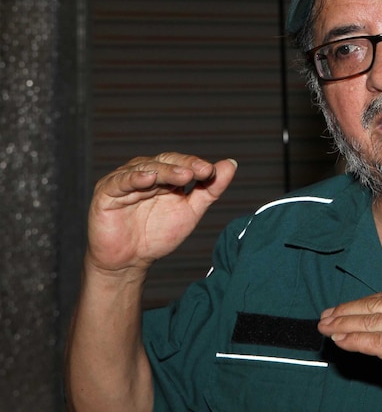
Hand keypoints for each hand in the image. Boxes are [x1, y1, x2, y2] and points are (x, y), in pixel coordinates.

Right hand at [86, 153, 236, 274]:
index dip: (196, 165)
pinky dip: (134, 178)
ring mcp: (125, 180)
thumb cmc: (157, 235)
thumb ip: (209, 190)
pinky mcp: (106, 192)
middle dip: (184, 165)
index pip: (182, 163)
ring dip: (165, 171)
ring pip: (146, 168)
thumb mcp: (190, 212)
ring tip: (183, 175)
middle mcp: (145, 173)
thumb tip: (231, 164)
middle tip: (201, 171)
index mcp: (165, 176)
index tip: (212, 172)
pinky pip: (120, 182)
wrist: (129, 262)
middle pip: (166, 162)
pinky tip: (148, 179)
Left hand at [318, 279, 381, 411]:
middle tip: (327, 316)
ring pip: (373, 322)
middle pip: (378, 304)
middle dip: (348, 310)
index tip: (346, 307)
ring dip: (344, 325)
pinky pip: (376, 342)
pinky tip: (340, 340)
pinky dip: (354, 340)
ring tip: (327, 328)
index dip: (365, 301)